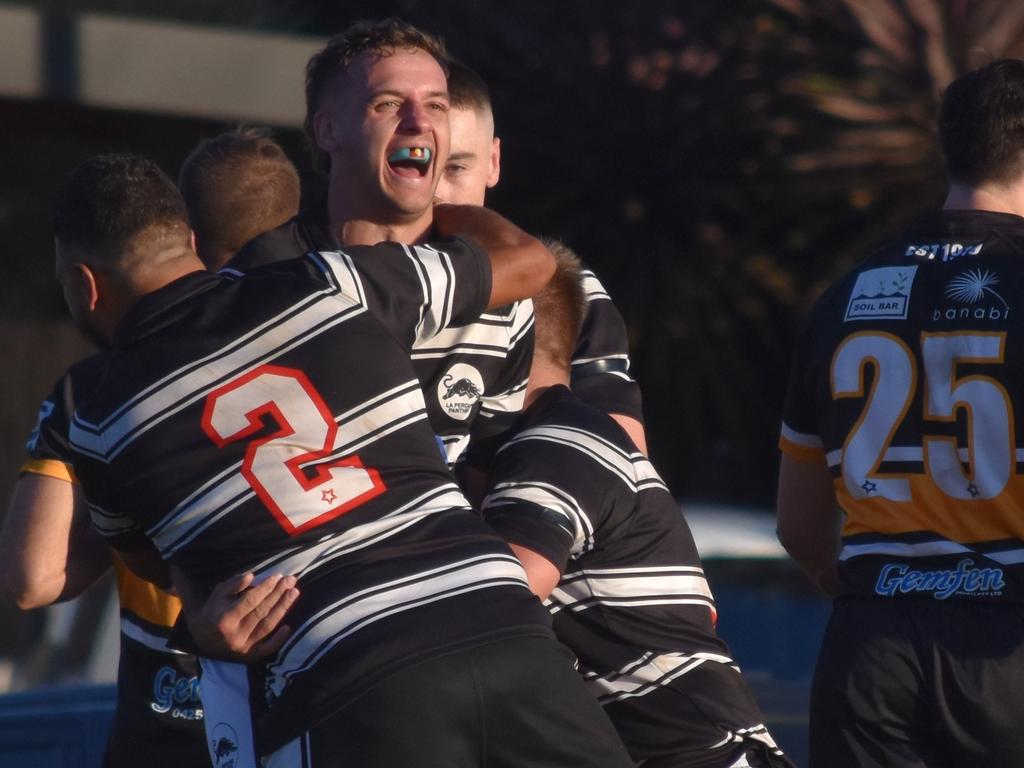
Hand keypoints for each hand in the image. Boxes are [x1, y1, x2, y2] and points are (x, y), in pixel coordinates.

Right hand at [174, 569, 298, 661]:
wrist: (203, 638)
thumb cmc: (214, 610)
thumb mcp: (219, 594)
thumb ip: (234, 584)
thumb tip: (251, 575)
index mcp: (224, 618)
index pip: (250, 600)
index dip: (265, 587)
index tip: (278, 575)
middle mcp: (234, 634)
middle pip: (261, 611)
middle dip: (278, 594)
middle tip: (291, 580)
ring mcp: (243, 647)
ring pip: (267, 626)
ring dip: (283, 608)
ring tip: (294, 593)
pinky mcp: (249, 656)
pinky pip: (267, 649)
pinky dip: (278, 639)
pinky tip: (289, 627)